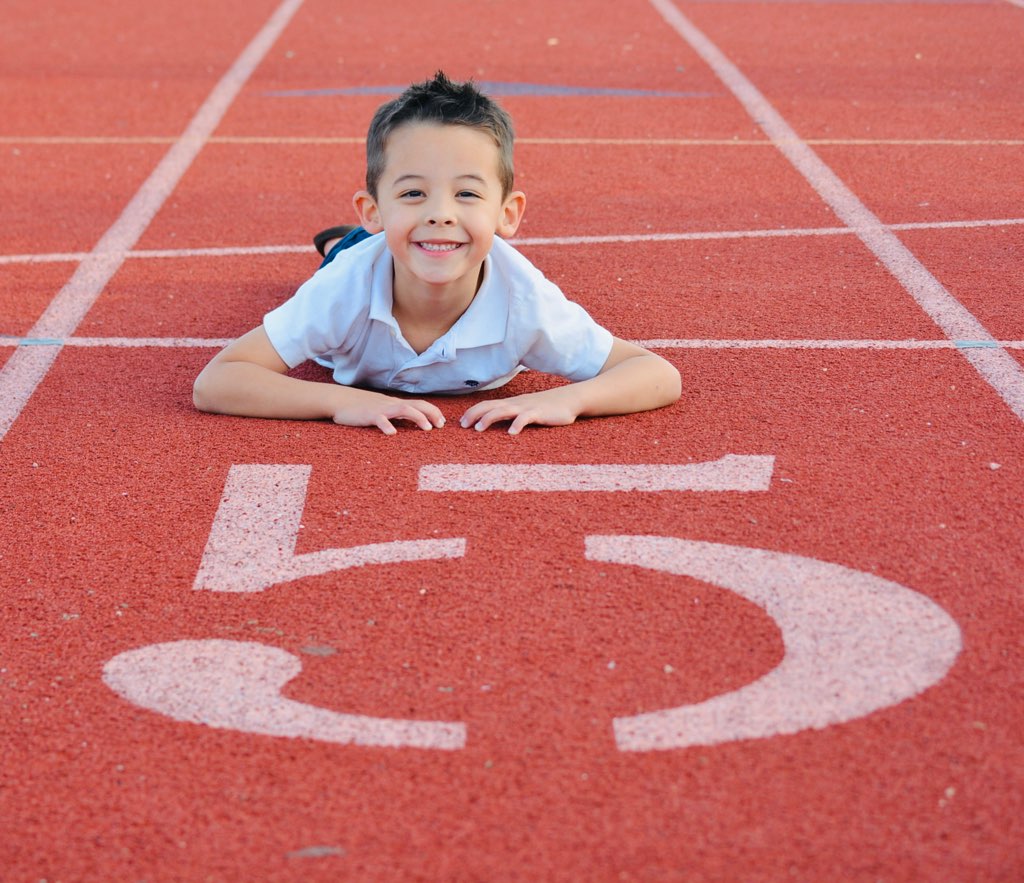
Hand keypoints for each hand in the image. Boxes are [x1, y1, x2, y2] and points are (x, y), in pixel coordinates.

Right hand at [333, 390, 445, 435]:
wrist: (339, 400)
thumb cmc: (360, 407)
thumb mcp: (381, 410)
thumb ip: (394, 415)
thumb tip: (409, 422)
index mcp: (395, 404)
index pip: (419, 404)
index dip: (432, 411)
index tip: (442, 422)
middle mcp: (391, 404)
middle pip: (416, 405)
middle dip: (431, 414)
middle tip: (441, 425)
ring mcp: (380, 409)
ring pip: (403, 409)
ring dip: (417, 417)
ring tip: (427, 428)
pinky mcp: (368, 415)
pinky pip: (379, 419)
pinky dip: (386, 425)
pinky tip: (392, 434)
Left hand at [459, 388, 580, 434]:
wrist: (569, 399)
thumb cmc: (545, 407)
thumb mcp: (525, 410)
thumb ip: (512, 415)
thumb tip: (497, 423)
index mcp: (511, 403)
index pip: (487, 404)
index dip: (473, 412)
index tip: (461, 422)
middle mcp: (516, 403)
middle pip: (490, 406)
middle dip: (474, 414)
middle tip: (462, 426)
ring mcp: (526, 407)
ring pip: (504, 410)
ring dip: (489, 418)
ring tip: (479, 428)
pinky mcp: (539, 413)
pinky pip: (526, 418)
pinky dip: (517, 424)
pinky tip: (511, 433)